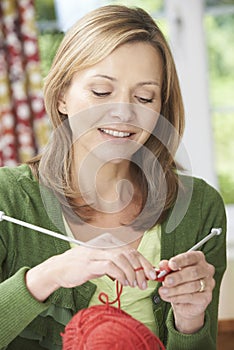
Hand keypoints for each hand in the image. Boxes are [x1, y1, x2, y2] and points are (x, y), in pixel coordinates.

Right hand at [26, 233, 156, 301]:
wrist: (57, 269)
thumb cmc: (79, 267)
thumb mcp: (99, 264)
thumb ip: (114, 266)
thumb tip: (134, 273)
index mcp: (107, 245)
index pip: (131, 250)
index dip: (144, 262)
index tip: (151, 274)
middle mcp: (103, 247)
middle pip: (129, 253)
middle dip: (141, 268)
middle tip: (145, 282)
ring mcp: (96, 254)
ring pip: (121, 258)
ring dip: (131, 272)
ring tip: (134, 284)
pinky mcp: (89, 264)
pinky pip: (110, 266)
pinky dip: (120, 274)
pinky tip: (124, 283)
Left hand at [158, 251, 214, 333]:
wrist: (184, 300)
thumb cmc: (178, 280)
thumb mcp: (170, 271)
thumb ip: (167, 267)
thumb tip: (163, 265)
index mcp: (198, 258)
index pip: (190, 257)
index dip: (180, 261)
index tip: (170, 265)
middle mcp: (206, 269)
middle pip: (193, 272)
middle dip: (178, 277)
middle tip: (166, 281)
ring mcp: (209, 284)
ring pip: (193, 286)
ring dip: (176, 289)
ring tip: (163, 291)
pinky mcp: (207, 297)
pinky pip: (192, 297)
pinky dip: (178, 298)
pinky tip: (169, 297)